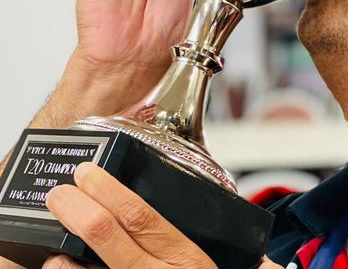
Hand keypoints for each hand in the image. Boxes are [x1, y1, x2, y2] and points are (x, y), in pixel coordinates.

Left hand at [43, 163, 216, 268]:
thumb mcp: (204, 263)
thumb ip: (191, 241)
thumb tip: (194, 207)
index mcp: (186, 259)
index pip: (140, 217)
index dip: (109, 191)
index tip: (88, 174)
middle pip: (107, 234)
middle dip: (76, 208)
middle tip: (59, 193)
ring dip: (64, 251)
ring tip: (56, 233)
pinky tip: (61, 264)